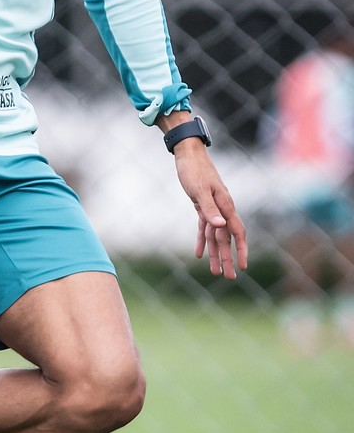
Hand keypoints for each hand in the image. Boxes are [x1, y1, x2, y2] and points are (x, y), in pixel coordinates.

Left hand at [173, 142, 247, 279]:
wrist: (188, 154)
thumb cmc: (194, 170)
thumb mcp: (199, 190)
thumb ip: (209, 209)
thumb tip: (221, 226)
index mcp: (225, 205)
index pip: (237, 232)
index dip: (241, 249)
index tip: (243, 265)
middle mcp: (222, 209)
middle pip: (226, 238)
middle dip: (228, 258)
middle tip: (230, 277)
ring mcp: (213, 208)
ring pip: (216, 235)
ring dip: (215, 253)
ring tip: (215, 272)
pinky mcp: (202, 206)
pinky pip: (205, 227)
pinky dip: (202, 240)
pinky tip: (199, 253)